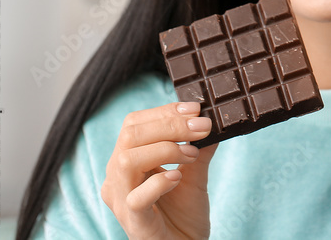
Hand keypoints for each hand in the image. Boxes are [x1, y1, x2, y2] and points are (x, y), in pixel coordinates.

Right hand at [101, 102, 216, 239]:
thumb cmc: (183, 215)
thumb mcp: (194, 173)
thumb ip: (200, 147)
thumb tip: (213, 119)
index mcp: (128, 162)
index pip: (134, 124)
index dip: (164, 111)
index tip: (196, 109)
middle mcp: (117, 178)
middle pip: (130, 135)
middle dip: (170, 124)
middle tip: (202, 127)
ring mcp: (121, 200)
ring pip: (127, 160)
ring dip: (166, 148)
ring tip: (191, 154)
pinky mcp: (133, 222)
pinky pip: (135, 197)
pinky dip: (158, 182)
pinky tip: (177, 178)